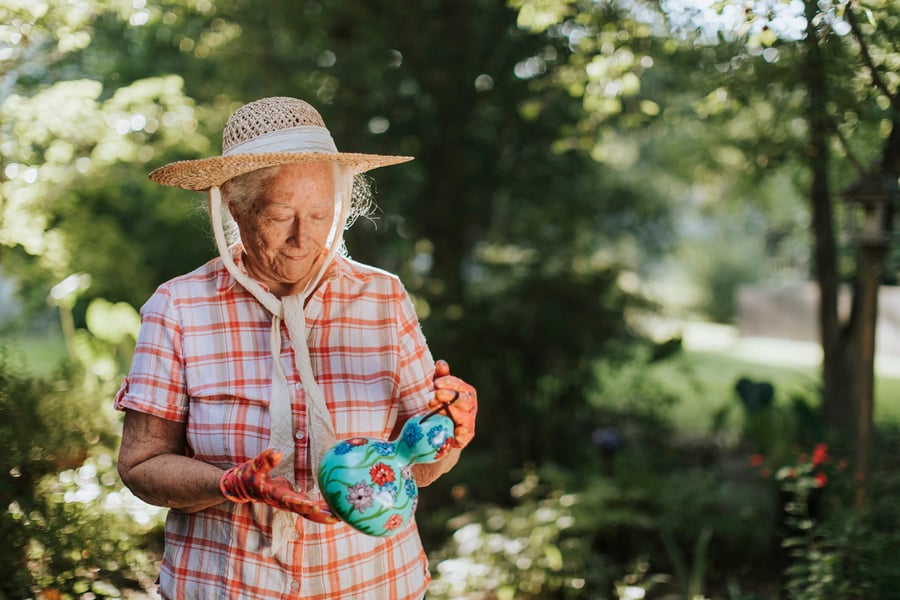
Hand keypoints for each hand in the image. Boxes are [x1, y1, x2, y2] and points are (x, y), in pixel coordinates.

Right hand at [220, 449, 338, 523]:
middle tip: (337, 518)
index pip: (290, 501)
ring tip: (341, 516)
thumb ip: (265, 460)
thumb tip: (277, 452)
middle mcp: (283, 501)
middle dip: (319, 515)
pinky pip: (308, 506)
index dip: (302, 504)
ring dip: (323, 514)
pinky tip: (334, 508)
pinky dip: (320, 508)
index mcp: (274, 494)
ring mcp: (288, 502)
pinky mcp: (292, 499)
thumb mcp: (254, 466)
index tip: (315, 506)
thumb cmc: (248, 476)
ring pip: (307, 511)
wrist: (243, 486)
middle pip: (303, 511)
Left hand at [430, 359, 476, 448]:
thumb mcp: (437, 391)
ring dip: (449, 411)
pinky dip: (459, 432)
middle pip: (463, 399)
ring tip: (433, 408)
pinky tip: (450, 430)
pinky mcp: (466, 436)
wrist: (438, 434)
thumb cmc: (438, 407)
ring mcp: (469, 421)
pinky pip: (464, 433)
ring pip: (463, 415)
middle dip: (449, 395)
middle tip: (435, 395)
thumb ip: (440, 377)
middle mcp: (470, 405)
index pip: (459, 385)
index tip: (435, 383)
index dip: (448, 383)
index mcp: (465, 392)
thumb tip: (441, 363)